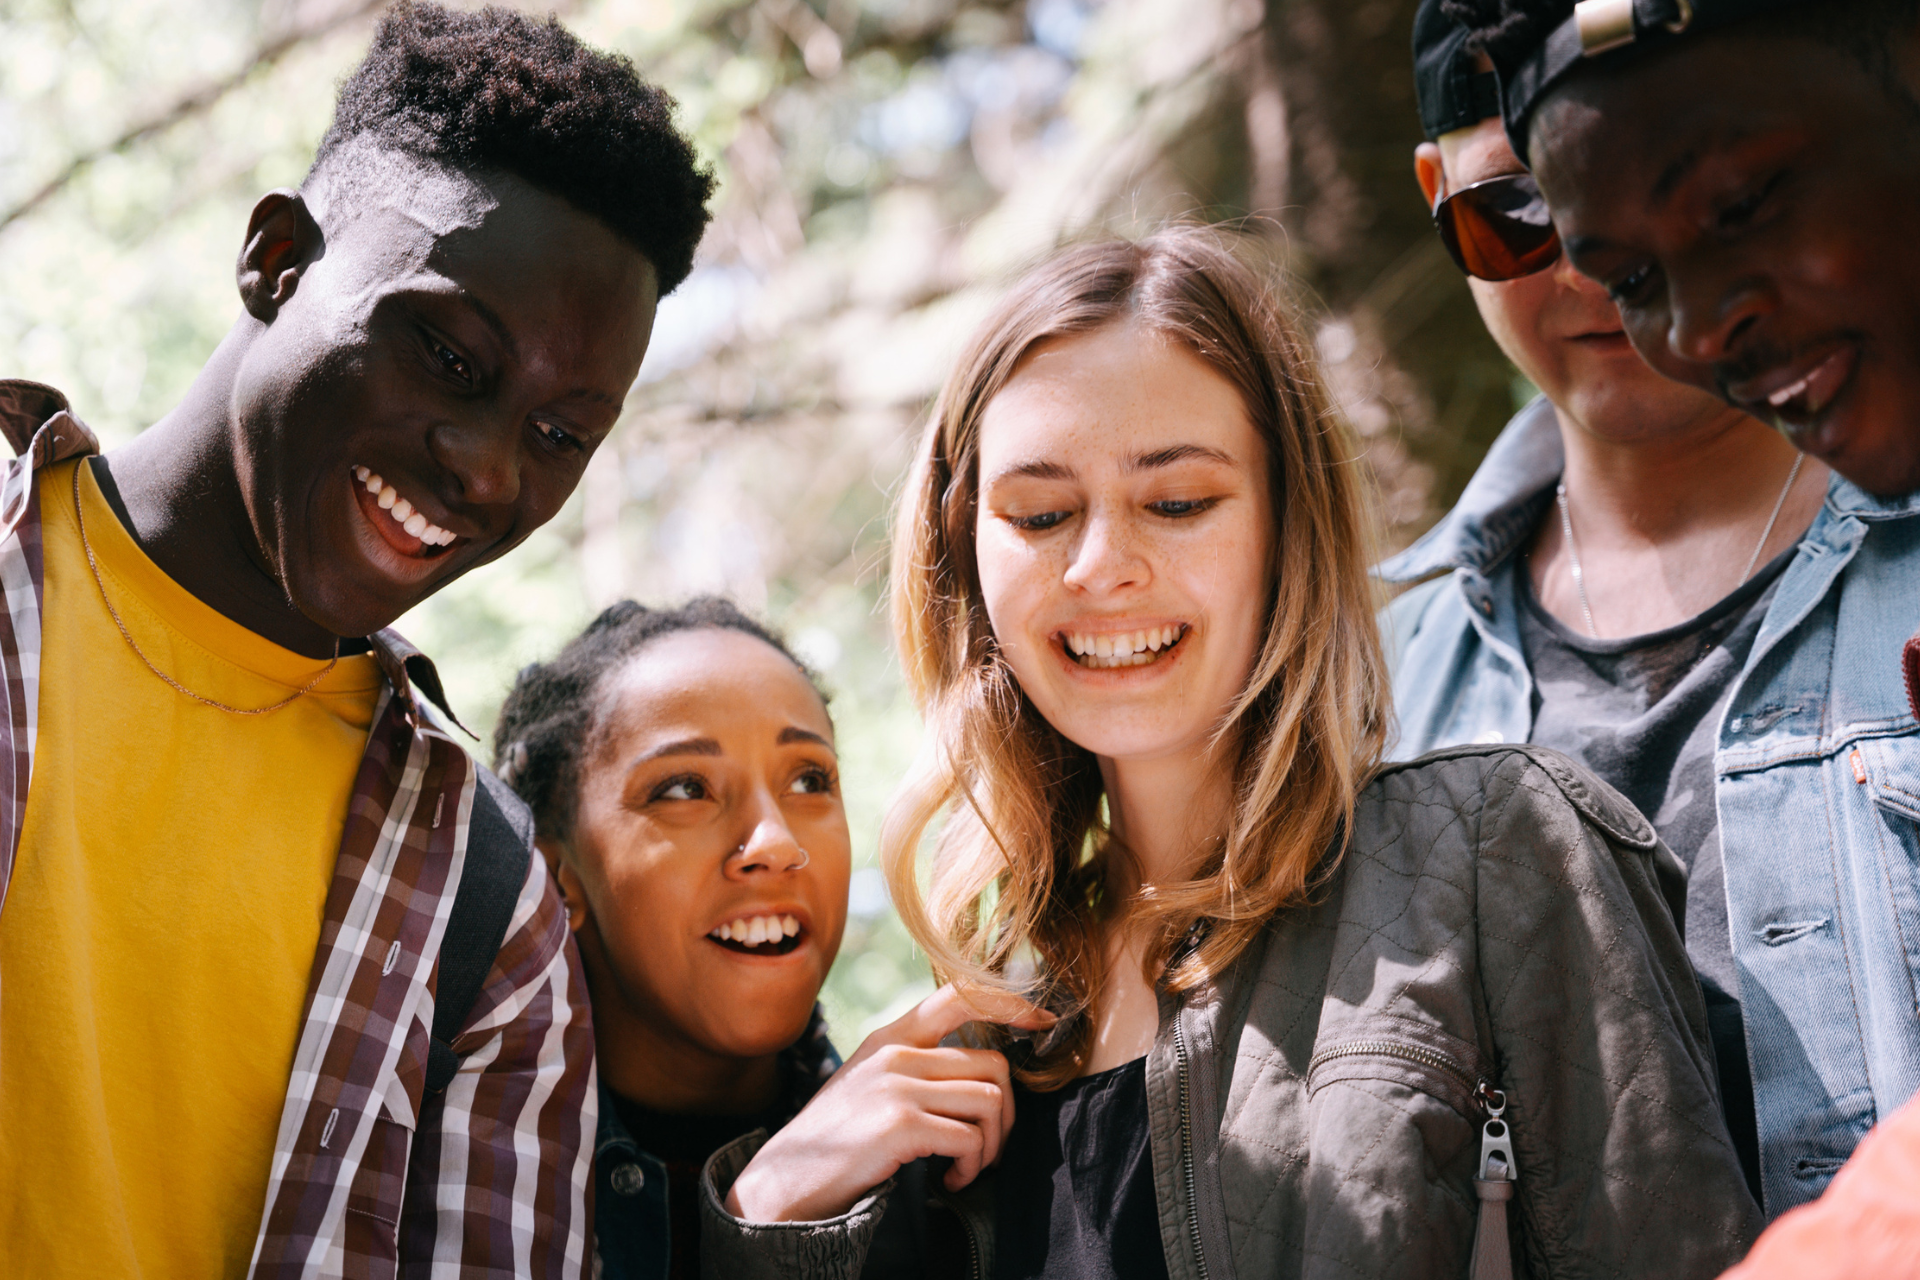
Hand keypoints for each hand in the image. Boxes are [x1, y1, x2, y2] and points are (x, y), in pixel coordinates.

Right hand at [724, 983, 1053, 1222]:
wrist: (784, 1179)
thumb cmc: (835, 1137)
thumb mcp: (868, 1080)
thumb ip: (913, 1064)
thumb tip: (979, 1073)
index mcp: (891, 1037)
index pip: (960, 996)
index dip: (1009, 1004)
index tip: (1042, 1022)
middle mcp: (896, 1052)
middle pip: (992, 1066)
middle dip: (1006, 1117)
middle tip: (988, 1149)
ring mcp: (898, 1086)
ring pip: (990, 1101)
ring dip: (992, 1146)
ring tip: (968, 1168)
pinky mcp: (901, 1124)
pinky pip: (969, 1138)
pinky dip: (971, 1167)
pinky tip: (950, 1181)